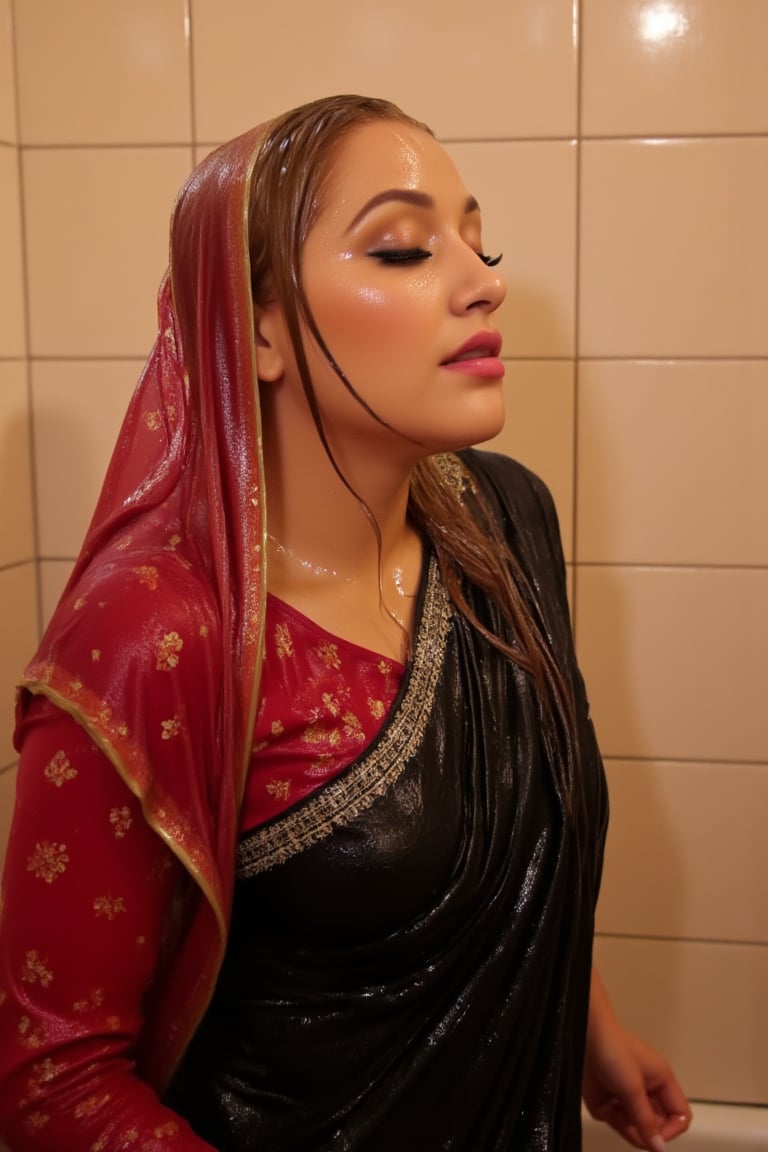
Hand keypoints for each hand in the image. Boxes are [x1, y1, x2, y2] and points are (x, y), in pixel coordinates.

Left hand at [583, 971, 691, 1149]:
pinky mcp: (608, 1101)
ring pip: (636, 1127)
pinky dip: (612, 1121)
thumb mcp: (632, 1088)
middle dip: (646, 1132)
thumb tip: (660, 1149)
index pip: (680, 1115)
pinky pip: (617, 1121)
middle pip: (657, 1125)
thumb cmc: (613, 1053)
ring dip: (628, 1129)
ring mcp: (627, 1096)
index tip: (655, 1137)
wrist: (582, 1033)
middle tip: (632, 1130)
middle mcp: (647, 1091)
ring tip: (615, 1117)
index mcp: (662, 1081)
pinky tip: (604, 1109)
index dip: (672, 1131)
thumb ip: (646, 1120)